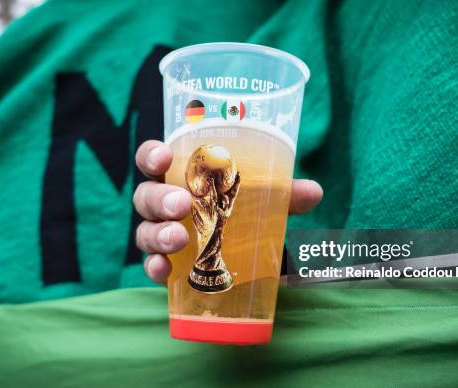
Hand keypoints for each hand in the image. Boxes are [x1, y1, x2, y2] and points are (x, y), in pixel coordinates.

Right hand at [133, 140, 323, 284]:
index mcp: (183, 177)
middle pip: (145, 195)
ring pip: (144, 231)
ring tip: (178, 239)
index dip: (151, 154)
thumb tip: (313, 192)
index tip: (163, 157)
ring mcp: (162, 235)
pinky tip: (164, 270)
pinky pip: (152, 265)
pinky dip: (155, 267)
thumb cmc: (247, 218)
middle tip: (181, 204)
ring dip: (157, 233)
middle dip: (158, 198)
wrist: (248, 262)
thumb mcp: (267, 204)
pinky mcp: (167, 265)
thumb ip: (285, 196)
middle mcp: (165, 204)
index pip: (155, 159)